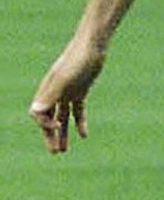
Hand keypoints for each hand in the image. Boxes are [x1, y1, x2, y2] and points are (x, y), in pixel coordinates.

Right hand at [29, 39, 104, 153]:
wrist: (93, 46)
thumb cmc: (77, 61)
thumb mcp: (64, 80)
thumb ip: (50, 95)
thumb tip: (35, 111)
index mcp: (46, 91)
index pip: (38, 114)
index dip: (44, 124)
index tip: (57, 126)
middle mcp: (54, 92)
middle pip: (48, 119)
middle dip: (50, 136)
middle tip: (55, 152)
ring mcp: (67, 92)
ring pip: (62, 117)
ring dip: (62, 133)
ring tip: (64, 151)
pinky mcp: (80, 90)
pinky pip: (77, 110)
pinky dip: (79, 122)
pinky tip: (84, 135)